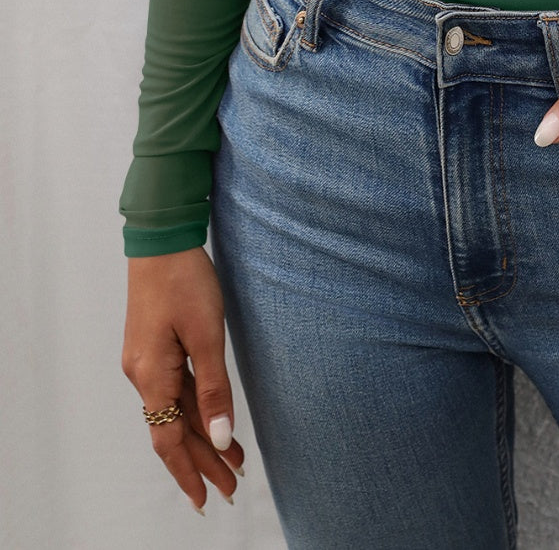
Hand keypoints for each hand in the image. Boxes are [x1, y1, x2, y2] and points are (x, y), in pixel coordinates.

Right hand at [122, 246, 244, 514]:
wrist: (162, 240)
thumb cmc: (185, 281)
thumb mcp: (206, 335)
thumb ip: (214, 389)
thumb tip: (221, 438)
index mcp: (151, 376)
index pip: (169, 440)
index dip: (189, 472)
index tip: (207, 499)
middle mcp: (143, 375)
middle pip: (173, 430)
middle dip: (203, 460)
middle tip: (232, 486)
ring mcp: (147, 361)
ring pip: (177, 410)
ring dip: (204, 435)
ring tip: (234, 460)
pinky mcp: (155, 347)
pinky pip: (176, 389)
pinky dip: (197, 408)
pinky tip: (214, 420)